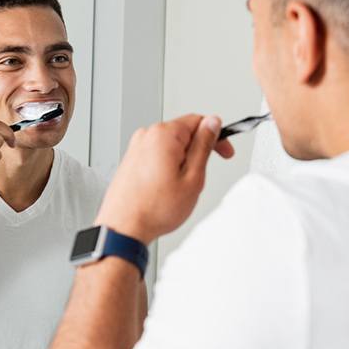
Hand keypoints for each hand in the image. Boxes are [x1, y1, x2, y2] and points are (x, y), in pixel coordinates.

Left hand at [95, 114, 233, 243]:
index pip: (199, 121)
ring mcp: (136, 148)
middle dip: (197, 152)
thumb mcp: (193, 177)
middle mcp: (146, 136)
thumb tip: (212, 123)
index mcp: (163, 135)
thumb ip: (204, 146)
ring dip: (182, 161)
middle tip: (201, 176)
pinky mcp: (131, 160)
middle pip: (184, 132)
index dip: (216, 136)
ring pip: (171, 146)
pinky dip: (168, 167)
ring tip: (180, 187)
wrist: (124, 228)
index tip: (224, 151)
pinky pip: (157, 155)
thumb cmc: (154, 208)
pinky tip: (166, 189)